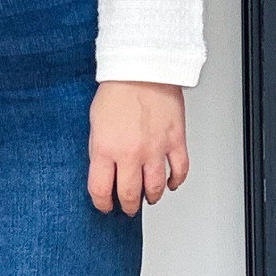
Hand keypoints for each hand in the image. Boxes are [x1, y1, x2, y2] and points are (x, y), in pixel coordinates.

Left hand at [87, 81, 188, 214]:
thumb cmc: (117, 89)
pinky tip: (171, 183)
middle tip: (127, 207)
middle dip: (127, 205)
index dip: (102, 204)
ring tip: (149, 198)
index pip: (101, 190)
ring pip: (156, 188)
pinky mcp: (175, 141)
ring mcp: (155, 149)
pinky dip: (176, 181)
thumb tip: (103, 169)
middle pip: (130, 194)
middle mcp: (131, 153)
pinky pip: (180, 170)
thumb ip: (99, 149)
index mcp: (106, 149)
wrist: (142, 68)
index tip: (104, 206)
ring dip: (152, 197)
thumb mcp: (95, 123)